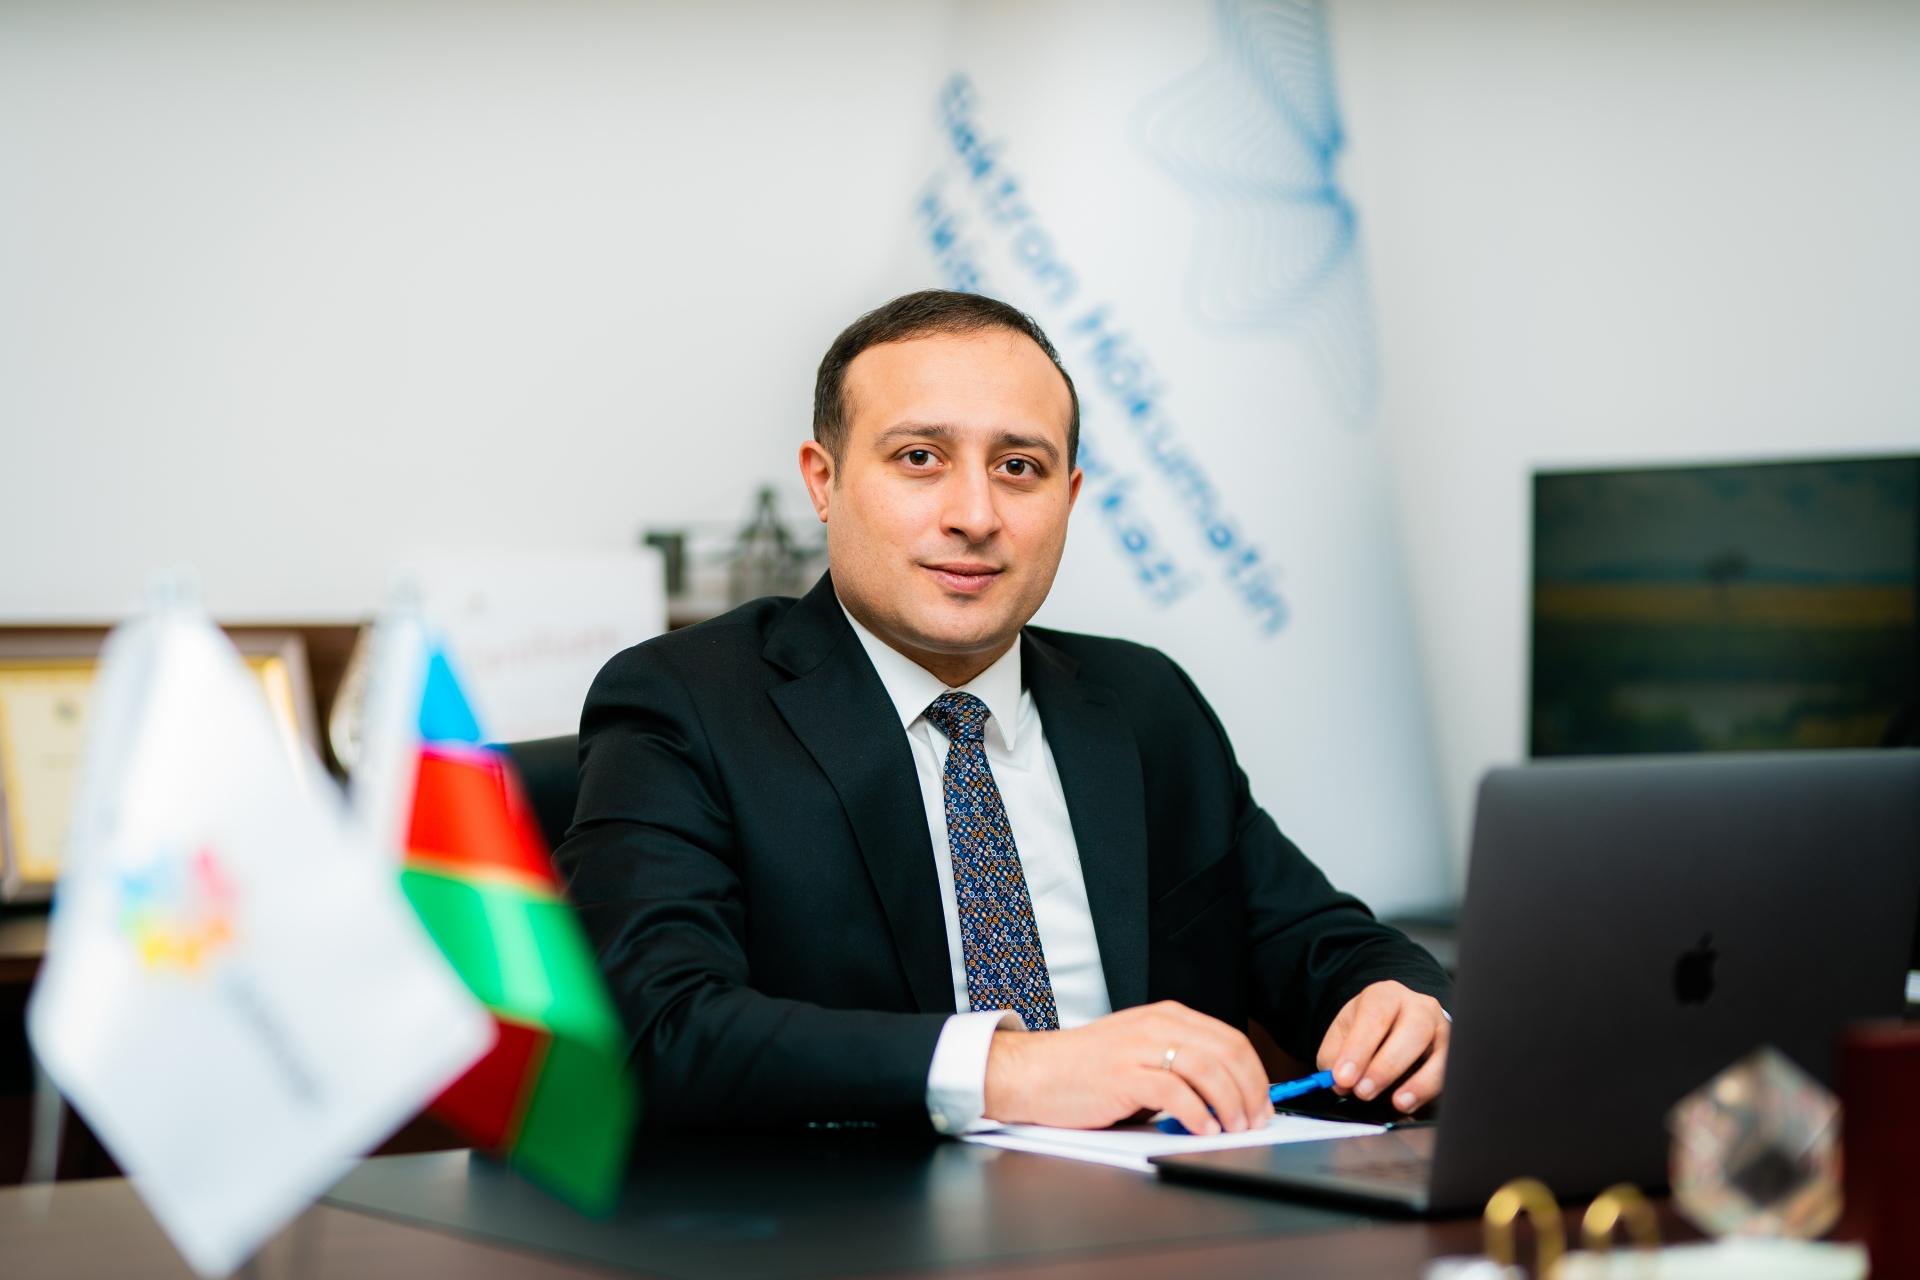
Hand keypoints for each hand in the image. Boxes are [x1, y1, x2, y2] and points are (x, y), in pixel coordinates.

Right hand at [982, 1001, 1270, 1134]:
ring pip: (1207, 1069)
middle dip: (1251, 1090)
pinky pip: (1174, 1091)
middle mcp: (1156, 1025)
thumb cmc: (1084, 1068)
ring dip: (1230, 1103)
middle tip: (1256, 1120)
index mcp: (1165, 1017)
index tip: (1262, 1102)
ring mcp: (1139, 1048)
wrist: (1033, 1071)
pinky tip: (1203, 1129)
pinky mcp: (1123, 1074)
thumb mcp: (1138, 1052)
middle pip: (1226, 1051)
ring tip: (1234, 1127)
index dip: (1255, 1074)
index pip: (1230, 1038)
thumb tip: (1225, 1095)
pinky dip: (1197, 1113)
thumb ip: (1177, 1063)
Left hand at [1316, 980, 1448, 1113]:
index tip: (1343, 1077)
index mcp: (1385, 995)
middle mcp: (1418, 1007)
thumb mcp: (1343, 1034)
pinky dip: (1430, 1091)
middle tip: (1363, 1092)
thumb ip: (1336, 1057)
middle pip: (1412, 1030)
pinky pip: (1448, 1074)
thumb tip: (1341, 1083)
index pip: (1375, 1016)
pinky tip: (1411, 1103)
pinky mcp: (1453, 1053)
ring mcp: (1441, 1029)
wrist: (1396, 1025)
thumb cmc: (1369, 1030)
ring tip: (1396, 1103)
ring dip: (1417, 1082)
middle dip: (1386, 1066)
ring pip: (1439, 1053)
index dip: (1358, 1048)